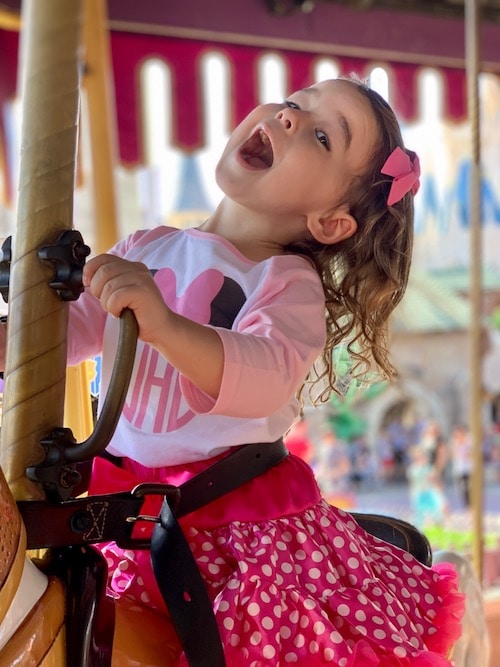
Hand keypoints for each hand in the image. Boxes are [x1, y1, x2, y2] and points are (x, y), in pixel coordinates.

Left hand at [83, 254, 223, 398]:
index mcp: (132, 266)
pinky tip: (121, 313)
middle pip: (104, 271)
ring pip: (109, 286)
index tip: (87, 284)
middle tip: (107, 303)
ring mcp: (142, 279)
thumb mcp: (120, 292)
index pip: (104, 258)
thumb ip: (109, 281)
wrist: (160, 329)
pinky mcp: (143, 291)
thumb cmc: (138, 314)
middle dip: (98, 290)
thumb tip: (86, 278)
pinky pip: (116, 297)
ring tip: (117, 310)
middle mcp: (138, 269)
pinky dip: (114, 308)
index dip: (90, 270)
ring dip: (107, 303)